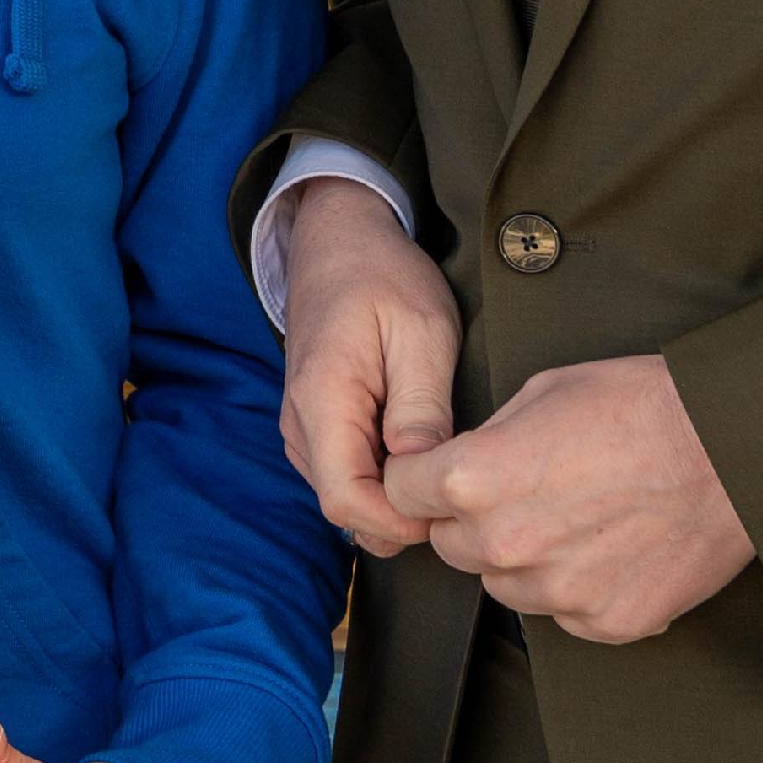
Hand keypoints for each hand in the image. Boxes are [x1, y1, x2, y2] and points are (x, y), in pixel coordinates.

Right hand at [277, 175, 457, 559]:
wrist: (338, 242)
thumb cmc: (384, 278)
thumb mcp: (423, 332)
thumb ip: (421, 407)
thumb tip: (424, 476)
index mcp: (322, 399)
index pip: (347, 500)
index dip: (402, 520)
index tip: (453, 503)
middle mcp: (299, 423)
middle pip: (345, 508)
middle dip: (404, 516)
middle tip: (464, 486)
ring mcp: (301, 427)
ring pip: (346, 498)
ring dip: (395, 499)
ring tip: (447, 465)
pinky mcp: (313, 426)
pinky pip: (346, 476)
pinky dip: (384, 481)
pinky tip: (422, 452)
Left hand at [385, 355, 751, 644]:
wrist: (738, 448)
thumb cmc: (642, 406)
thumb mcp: (541, 393)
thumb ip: (484, 440)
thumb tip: (453, 465)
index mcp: (474, 480)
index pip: (400, 493)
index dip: (419, 479)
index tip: (436, 475)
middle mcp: (505, 544)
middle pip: (450, 544)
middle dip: (470, 520)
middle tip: (526, 490)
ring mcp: (558, 591)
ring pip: (503, 584)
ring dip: (522, 558)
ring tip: (578, 516)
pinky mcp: (608, 623)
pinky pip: (563, 612)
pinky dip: (578, 586)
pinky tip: (615, 547)